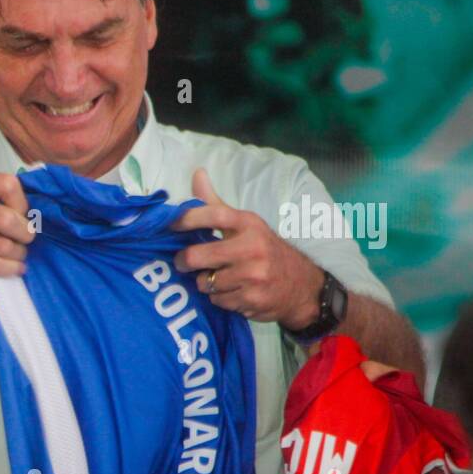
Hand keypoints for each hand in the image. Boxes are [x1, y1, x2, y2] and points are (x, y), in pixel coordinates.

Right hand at [0, 172, 34, 288]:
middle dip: (24, 234)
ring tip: (18, 255)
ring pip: (0, 245)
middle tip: (26, 241)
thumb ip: (5, 201)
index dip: (22, 204)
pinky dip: (8, 268)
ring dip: (17, 254)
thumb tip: (36, 215)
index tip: (23, 217)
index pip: (8, 185)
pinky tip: (14, 268)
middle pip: (6, 218)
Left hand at [172, 169, 323, 327]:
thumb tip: (197, 173)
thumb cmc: (265, 250)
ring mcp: (253, 275)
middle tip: (183, 262)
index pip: (213, 215)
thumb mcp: (246, 224)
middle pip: (197, 255)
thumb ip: (216, 203)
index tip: (170, 225)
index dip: (187, 218)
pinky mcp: (252, 299)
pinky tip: (233, 292)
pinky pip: (217, 300)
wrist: (302, 285)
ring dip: (205, 283)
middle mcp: (252, 247)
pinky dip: (219, 298)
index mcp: (248, 223)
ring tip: (219, 278)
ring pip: (204, 282)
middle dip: (184, 261)